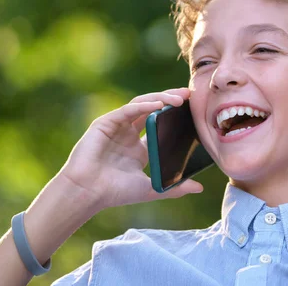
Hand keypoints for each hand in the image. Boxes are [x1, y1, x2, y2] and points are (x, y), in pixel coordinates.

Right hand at [58, 87, 203, 213]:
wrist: (87, 193)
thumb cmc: (115, 192)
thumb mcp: (152, 188)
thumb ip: (175, 187)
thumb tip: (199, 187)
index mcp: (140, 148)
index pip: (160, 124)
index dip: (176, 116)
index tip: (194, 111)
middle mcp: (129, 134)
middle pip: (153, 109)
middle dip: (171, 99)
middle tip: (190, 95)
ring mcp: (117, 127)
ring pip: (141, 104)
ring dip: (160, 98)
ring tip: (179, 99)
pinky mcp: (105, 123)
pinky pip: (127, 110)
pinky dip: (143, 105)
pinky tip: (158, 104)